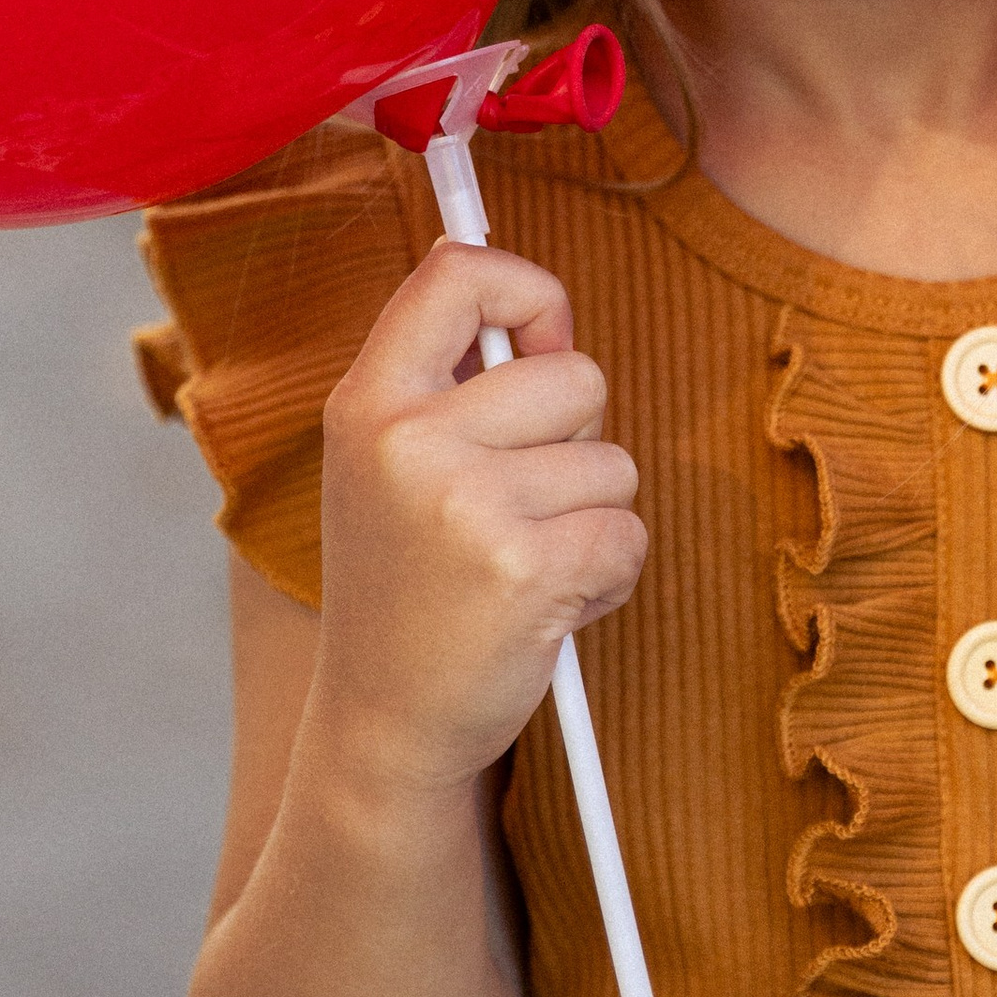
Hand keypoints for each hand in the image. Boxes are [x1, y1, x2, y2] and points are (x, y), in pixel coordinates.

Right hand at [311, 241, 645, 795]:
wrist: (383, 723)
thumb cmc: (405, 583)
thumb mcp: (386, 464)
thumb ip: (453, 382)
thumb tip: (547, 318)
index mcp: (368, 403)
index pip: (457, 273)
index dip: (526, 290)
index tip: (542, 343)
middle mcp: (409, 442)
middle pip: (575, 374)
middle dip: (578, 439)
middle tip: (519, 502)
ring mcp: (467, 507)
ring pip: (614, 462)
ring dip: (593, 517)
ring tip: (525, 563)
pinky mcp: (527, 572)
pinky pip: (628, 533)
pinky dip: (609, 574)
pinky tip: (548, 606)